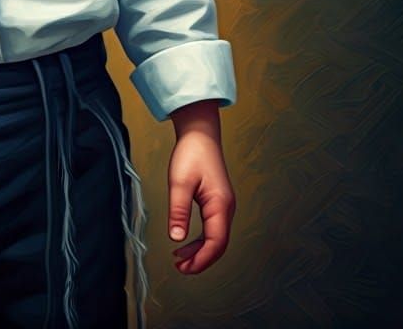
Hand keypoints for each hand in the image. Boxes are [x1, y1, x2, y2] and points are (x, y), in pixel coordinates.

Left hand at [166, 130, 235, 274]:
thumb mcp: (179, 182)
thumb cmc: (191, 154)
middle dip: (201, 260)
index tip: (185, 268)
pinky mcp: (217, 202)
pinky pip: (212, 228)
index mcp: (220, 205)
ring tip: (180, 260)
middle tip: (180, 268)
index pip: (216, 242)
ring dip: (200, 251)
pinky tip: (186, 241)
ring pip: (216, 237)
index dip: (202, 259)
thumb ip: (178, 211)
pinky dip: (200, 239)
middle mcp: (226, 208)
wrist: (200, 134)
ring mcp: (223, 205)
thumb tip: (177, 238)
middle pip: (218, 244)